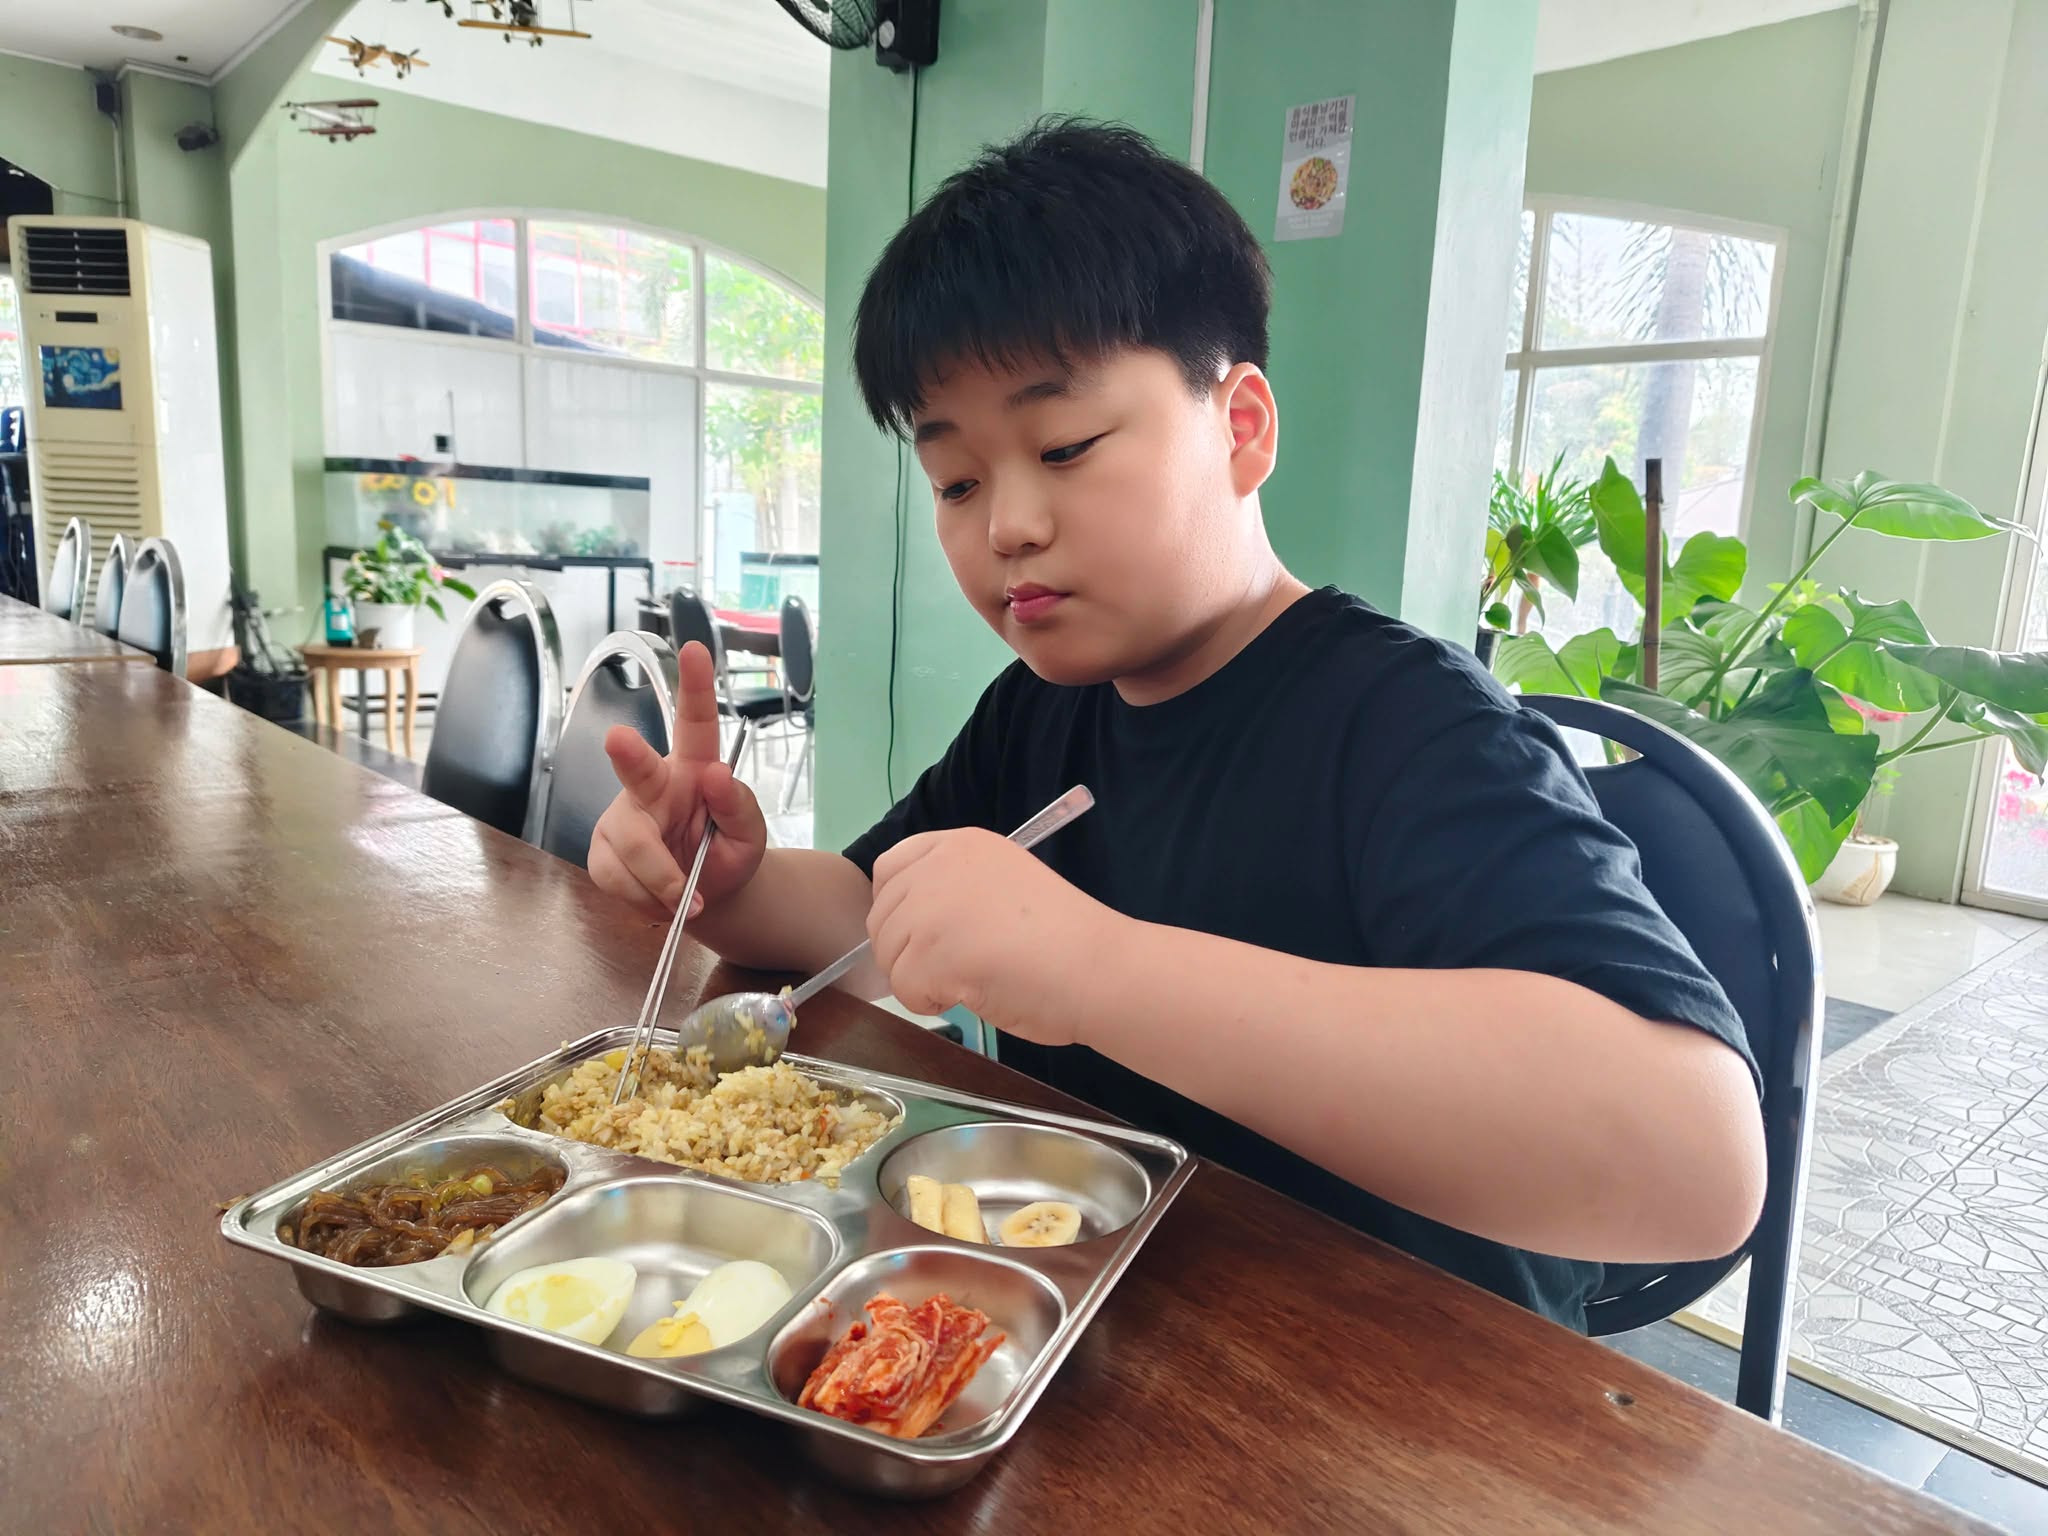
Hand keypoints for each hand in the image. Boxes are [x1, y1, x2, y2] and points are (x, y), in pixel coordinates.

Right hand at [588, 641, 765, 916]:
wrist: (707, 898)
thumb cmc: (728, 853)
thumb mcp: (749, 834)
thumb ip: (739, 806)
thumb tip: (717, 774)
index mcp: (694, 768)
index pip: (696, 722)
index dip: (695, 686)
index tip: (696, 650)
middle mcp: (651, 784)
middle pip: (636, 767)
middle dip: (628, 754)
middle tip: (619, 739)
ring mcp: (621, 817)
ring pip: (633, 845)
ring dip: (664, 879)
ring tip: (689, 896)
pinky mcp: (602, 852)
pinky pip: (617, 877)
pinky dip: (646, 897)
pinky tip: (661, 899)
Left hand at [867, 828, 1118, 1043]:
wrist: (1096, 966)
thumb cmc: (1064, 935)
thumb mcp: (1003, 883)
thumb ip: (956, 888)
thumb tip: (913, 920)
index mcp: (960, 844)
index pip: (890, 868)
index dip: (897, 907)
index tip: (925, 934)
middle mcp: (939, 866)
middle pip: (881, 916)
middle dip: (907, 951)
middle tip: (954, 967)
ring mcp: (931, 908)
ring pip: (889, 955)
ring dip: (920, 979)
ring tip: (971, 980)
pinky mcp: (930, 952)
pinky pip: (903, 989)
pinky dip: (929, 1003)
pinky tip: (969, 995)